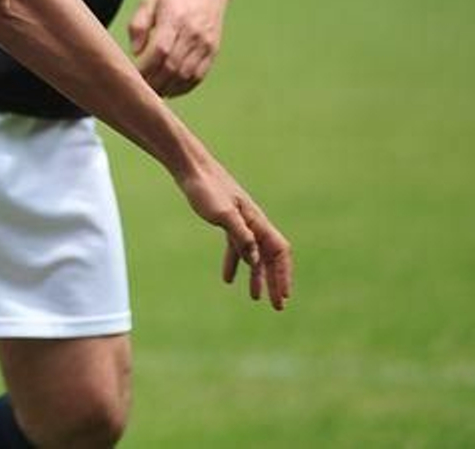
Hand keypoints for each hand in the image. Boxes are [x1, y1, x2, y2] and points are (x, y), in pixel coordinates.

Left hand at [128, 0, 230, 95]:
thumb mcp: (150, 1)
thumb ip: (138, 25)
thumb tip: (136, 52)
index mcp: (174, 18)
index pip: (160, 50)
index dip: (146, 68)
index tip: (134, 75)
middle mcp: (192, 33)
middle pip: (173, 66)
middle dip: (155, 82)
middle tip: (141, 89)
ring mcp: (205, 43)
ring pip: (186, 74)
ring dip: (168, 88)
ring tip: (153, 93)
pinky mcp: (212, 51)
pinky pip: (198, 76)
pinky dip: (183, 88)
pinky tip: (170, 90)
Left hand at [179, 159, 292, 310]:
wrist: (191, 168)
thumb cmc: (206, 189)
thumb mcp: (222, 214)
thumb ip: (240, 236)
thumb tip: (256, 260)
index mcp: (257, 221)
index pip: (279, 253)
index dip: (284, 275)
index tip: (284, 296)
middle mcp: (253, 223)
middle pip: (270, 257)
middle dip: (275, 282)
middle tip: (278, 307)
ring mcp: (241, 222)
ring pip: (254, 254)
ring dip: (257, 276)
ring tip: (256, 298)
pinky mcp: (227, 221)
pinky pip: (236, 247)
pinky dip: (235, 263)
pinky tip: (228, 280)